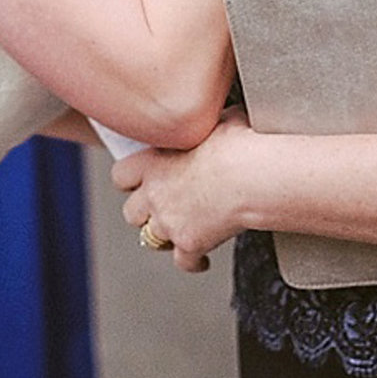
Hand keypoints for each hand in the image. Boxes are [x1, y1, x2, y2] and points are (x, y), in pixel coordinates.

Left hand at [110, 107, 261, 273]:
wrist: (254, 176)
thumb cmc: (240, 144)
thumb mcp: (217, 120)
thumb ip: (205, 124)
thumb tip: (223, 116)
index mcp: (154, 161)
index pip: (122, 175)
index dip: (131, 179)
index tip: (141, 180)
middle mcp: (155, 194)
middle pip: (131, 212)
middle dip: (144, 212)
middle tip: (160, 208)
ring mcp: (170, 222)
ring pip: (149, 239)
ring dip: (162, 235)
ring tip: (177, 230)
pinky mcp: (190, 243)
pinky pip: (183, 261)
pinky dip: (192, 262)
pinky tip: (201, 260)